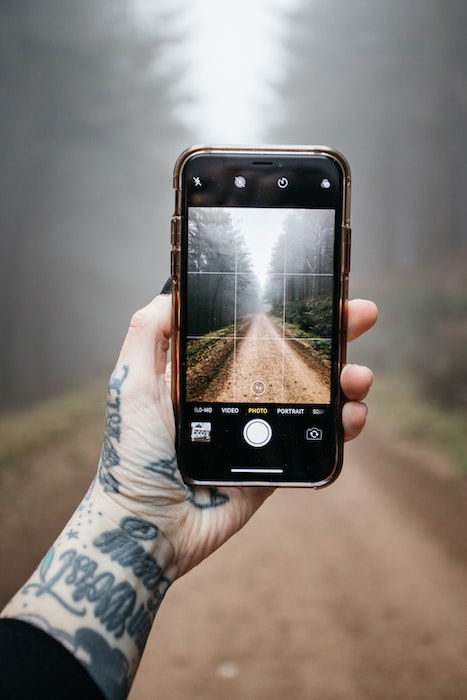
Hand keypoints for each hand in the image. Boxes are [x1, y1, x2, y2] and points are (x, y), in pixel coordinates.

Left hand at [96, 295, 377, 576]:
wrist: (148, 528)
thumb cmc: (131, 456)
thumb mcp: (131, 385)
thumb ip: (148, 334)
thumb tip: (173, 292)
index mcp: (208, 371)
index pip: (256, 331)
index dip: (288, 311)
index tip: (318, 292)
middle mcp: (239, 393)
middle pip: (294, 356)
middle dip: (332, 333)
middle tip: (360, 316)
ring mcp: (261, 428)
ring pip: (315, 394)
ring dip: (345, 378)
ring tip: (357, 376)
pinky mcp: (276, 461)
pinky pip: (318, 438)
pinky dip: (342, 424)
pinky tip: (351, 415)